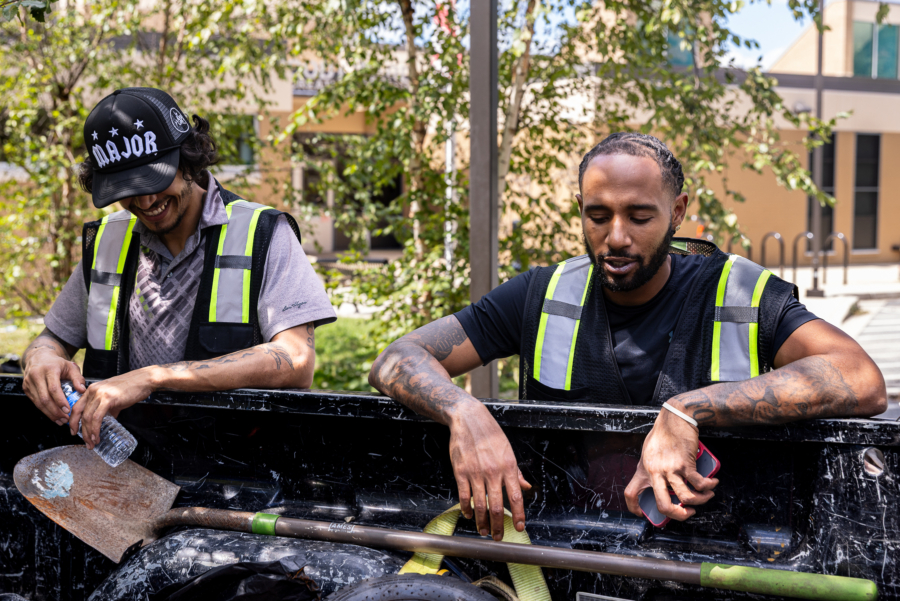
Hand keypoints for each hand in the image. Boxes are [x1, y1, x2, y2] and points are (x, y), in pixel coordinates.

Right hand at [23, 350, 85, 425]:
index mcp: (49, 369)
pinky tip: (53, 416)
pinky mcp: (26, 388)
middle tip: (65, 419)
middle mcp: (36, 375)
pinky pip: (35, 402)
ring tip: (60, 420)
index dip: (60, 401)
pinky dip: (44, 411)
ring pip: (38, 402)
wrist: (39, 357)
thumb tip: (82, 391)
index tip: (68, 410)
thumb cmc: (57, 363)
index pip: (53, 388)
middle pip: (44, 398)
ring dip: (50, 414)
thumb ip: (78, 378)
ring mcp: (29, 382)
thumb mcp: (70, 367)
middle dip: (55, 411)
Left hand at [69, 368, 155, 447]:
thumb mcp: (114, 397)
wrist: (144, 380)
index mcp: (92, 390)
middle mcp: (93, 391)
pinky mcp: (108, 399)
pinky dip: (95, 429)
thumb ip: (108, 408)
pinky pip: (97, 417)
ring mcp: (100, 394)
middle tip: (86, 442)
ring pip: (87, 417)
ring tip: (93, 442)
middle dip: (81, 431)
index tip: (74, 431)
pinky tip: (97, 436)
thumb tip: (106, 420)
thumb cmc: (132, 387)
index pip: (77, 407)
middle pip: (80, 414)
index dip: (73, 421)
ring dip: (88, 433)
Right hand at [448, 401, 531, 540]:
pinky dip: (466, 508)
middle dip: (499, 525)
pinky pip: (464, 495)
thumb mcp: (508, 450)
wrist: (469, 419)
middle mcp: (493, 472)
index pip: (516, 496)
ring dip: (482, 521)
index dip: (519, 515)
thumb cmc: (490, 434)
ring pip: (480, 504)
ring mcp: (475, 473)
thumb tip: (526, 487)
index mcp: (508, 466)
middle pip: (498, 506)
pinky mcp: (461, 472)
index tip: (520, 527)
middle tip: (498, 537)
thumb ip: (516, 472)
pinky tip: (468, 515)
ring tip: (484, 531)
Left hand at [624, 400, 717, 521]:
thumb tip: (662, 483)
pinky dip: (709, 487)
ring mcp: (671, 469)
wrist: (675, 417)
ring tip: (706, 496)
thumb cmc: (662, 433)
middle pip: (663, 505)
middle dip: (679, 515)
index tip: (643, 513)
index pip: (630, 493)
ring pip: (686, 497)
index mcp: (643, 470)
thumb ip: (651, 468)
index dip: (634, 508)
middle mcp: (655, 472)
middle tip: (687, 512)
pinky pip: (699, 483)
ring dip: (700, 501)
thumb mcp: (648, 452)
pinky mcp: (685, 463)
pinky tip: (712, 484)